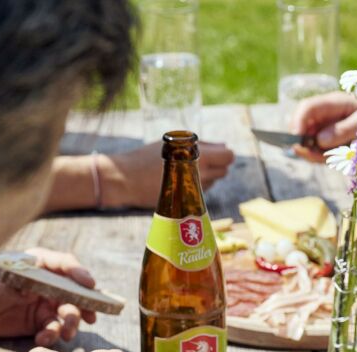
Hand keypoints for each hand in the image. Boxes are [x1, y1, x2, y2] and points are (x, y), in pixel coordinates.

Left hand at [0, 248, 97, 345]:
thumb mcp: (2, 277)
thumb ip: (25, 276)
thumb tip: (43, 277)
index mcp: (38, 263)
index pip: (64, 264)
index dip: (79, 273)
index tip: (89, 285)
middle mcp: (45, 282)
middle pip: (73, 292)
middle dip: (82, 306)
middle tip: (88, 319)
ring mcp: (43, 304)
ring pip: (67, 314)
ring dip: (69, 324)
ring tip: (65, 334)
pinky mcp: (37, 323)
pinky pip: (53, 330)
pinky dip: (51, 336)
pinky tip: (42, 340)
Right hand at [101, 141, 234, 207]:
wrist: (128, 182)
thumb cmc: (147, 158)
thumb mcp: (173, 144)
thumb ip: (201, 145)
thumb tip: (222, 146)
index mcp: (202, 158)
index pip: (228, 156)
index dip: (225, 153)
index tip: (216, 152)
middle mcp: (203, 176)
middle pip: (224, 171)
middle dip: (218, 165)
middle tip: (201, 159)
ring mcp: (196, 191)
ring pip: (214, 182)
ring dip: (208, 175)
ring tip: (187, 170)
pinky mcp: (187, 203)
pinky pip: (201, 191)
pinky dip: (198, 185)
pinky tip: (182, 181)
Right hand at [289, 91, 356, 161]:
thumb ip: (344, 129)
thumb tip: (319, 141)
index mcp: (333, 102)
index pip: (306, 108)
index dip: (297, 123)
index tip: (297, 142)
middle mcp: (325, 114)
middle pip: (301, 126)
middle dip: (303, 143)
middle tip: (315, 157)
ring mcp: (325, 126)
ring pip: (307, 141)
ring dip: (313, 153)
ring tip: (334, 158)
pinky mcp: (328, 138)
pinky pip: (317, 150)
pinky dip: (322, 157)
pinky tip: (338, 157)